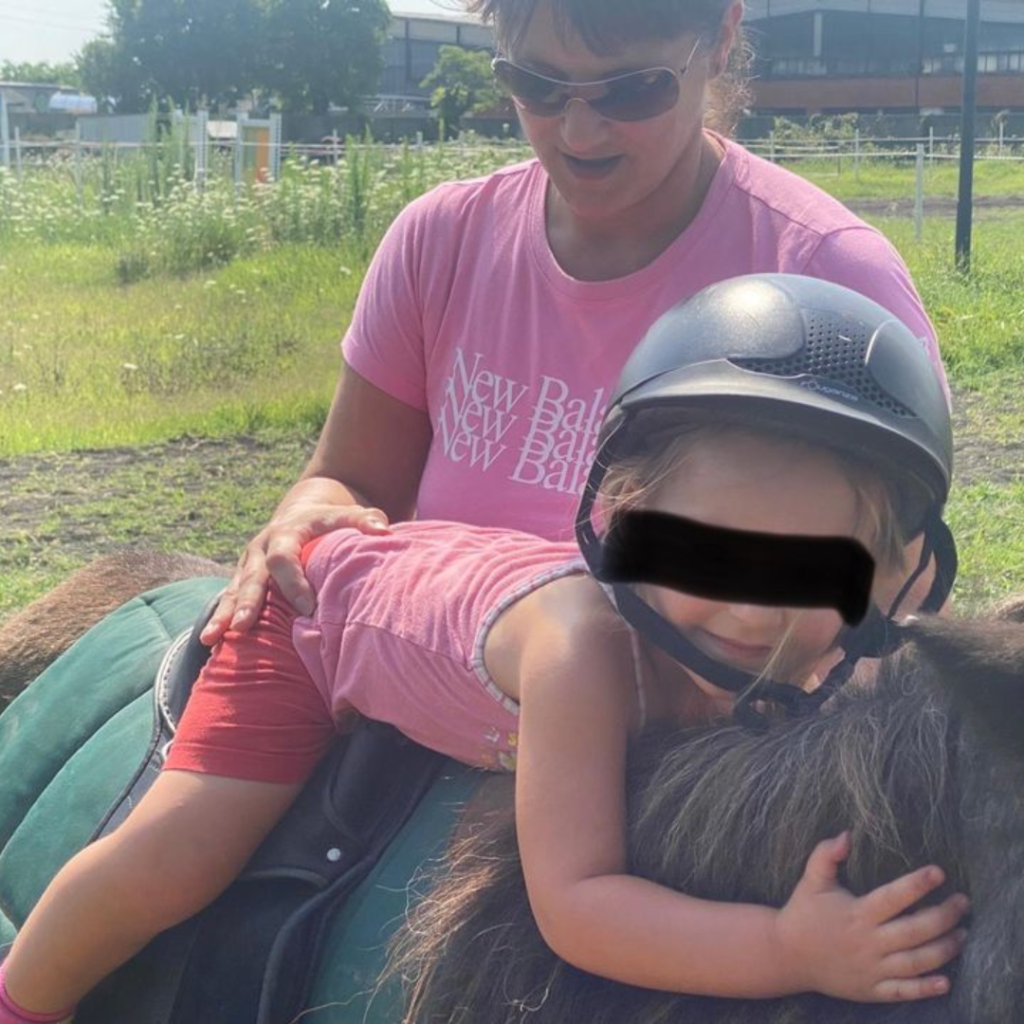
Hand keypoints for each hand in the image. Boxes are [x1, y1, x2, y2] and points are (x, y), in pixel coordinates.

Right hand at [199, 503, 390, 644]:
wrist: (303, 511)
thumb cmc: (331, 522)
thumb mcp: (346, 514)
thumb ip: (365, 520)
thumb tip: (384, 530)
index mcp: (287, 533)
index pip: (285, 558)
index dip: (294, 582)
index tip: (307, 608)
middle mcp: (262, 547)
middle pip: (252, 575)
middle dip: (247, 601)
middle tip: (244, 625)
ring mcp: (249, 563)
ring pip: (233, 589)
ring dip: (223, 614)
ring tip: (213, 637)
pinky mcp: (243, 577)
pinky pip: (226, 599)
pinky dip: (218, 618)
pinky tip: (209, 642)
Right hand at [775, 831, 968, 1001]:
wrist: (786, 954)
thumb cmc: (803, 913)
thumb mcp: (811, 880)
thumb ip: (826, 854)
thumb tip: (846, 834)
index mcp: (857, 914)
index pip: (894, 897)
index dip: (917, 884)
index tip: (939, 872)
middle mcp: (868, 942)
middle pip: (915, 930)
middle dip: (944, 916)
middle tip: (963, 902)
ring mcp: (872, 969)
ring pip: (917, 961)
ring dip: (945, 949)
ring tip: (963, 934)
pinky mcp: (871, 990)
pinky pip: (904, 991)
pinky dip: (926, 988)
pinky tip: (946, 981)